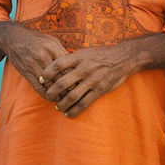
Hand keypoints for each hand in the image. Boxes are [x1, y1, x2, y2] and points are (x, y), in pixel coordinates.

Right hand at [0, 21, 69, 99]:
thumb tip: (74, 67)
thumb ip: (62, 53)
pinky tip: (52, 98)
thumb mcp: (52, 42)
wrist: (15, 39)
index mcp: (52, 47)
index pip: (67, 65)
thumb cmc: (38, 40)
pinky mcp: (26, 73)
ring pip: (49, 83)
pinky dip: (45, 94)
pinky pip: (37, 87)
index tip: (79, 82)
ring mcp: (33, 65)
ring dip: (57, 92)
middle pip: (59, 75)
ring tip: (65, 97)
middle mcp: (43, 56)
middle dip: (68, 85)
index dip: (74, 75)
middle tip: (75, 92)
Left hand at [41, 33, 164, 117]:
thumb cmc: (103, 54)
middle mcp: (85, 68)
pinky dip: (74, 110)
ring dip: (61, 104)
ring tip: (57, 106)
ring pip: (72, 96)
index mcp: (80, 57)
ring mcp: (93, 80)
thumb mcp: (87, 52)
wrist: (124, 57)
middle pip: (62, 82)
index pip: (58, 65)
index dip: (47, 73)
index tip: (41, 79)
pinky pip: (84, 103)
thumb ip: (73, 59)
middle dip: (51, 92)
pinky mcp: (100, 90)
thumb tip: (57, 67)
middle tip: (48, 96)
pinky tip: (69, 113)